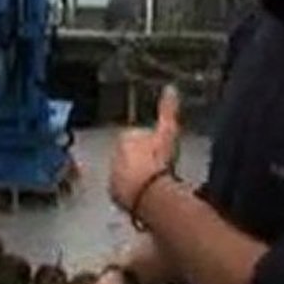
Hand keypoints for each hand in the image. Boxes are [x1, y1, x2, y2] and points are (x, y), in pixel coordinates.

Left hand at [107, 85, 180, 211]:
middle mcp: (114, 155)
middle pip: (131, 156)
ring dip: (137, 178)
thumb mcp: (167, 131)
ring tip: (154, 185)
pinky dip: (133, 193)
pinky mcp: (114, 194)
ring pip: (126, 174)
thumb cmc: (157, 159)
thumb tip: (171, 88)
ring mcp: (112, 175)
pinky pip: (125, 191)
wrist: (146, 190)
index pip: (138, 138)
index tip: (161, 153)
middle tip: (159, 170)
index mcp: (125, 138)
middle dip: (142, 161)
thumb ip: (167, 110)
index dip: (151, 145)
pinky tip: (146, 196)